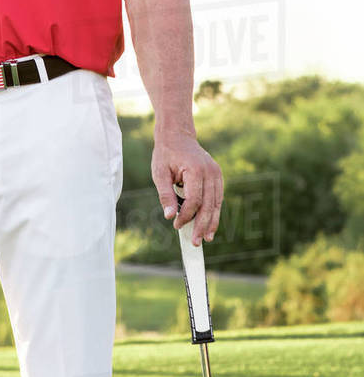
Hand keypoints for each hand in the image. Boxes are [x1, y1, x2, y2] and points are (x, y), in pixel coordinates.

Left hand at [151, 131, 222, 245]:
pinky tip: (210, 224)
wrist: (177, 134)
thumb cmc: (166, 154)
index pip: (194, 200)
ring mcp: (216, 173)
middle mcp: (210, 171)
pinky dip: (214, 211)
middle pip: (208, 204)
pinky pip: (218, 197)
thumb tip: (168, 216)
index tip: (176, 225)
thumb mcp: (159, 173)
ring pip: (216, 203)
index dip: (186, 216)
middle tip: (195, 242)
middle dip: (202, 225)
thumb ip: (165, 194)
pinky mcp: (217, 175)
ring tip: (206, 238)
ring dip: (212, 222)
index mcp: (195, 170)